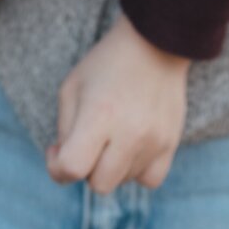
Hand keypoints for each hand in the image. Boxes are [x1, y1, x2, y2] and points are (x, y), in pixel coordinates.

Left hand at [46, 13, 189, 193]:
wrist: (154, 44)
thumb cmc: (106, 65)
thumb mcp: (71, 88)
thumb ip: (64, 131)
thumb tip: (67, 166)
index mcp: (99, 115)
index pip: (71, 168)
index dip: (56, 166)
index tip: (57, 149)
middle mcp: (129, 133)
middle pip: (98, 184)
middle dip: (85, 167)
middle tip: (87, 141)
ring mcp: (153, 141)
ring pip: (122, 182)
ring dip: (111, 166)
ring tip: (113, 134)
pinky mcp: (171, 143)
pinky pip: (150, 180)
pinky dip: (136, 171)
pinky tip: (132, 149)